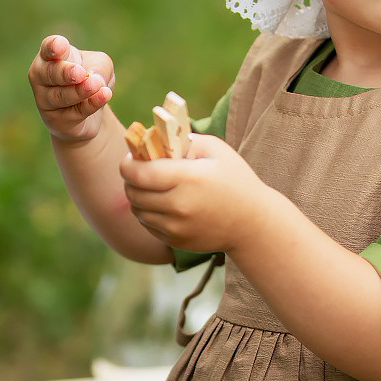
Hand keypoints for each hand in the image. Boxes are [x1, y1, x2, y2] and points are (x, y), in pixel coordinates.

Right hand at [29, 34, 113, 142]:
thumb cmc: (91, 78)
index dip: (53, 47)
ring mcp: (45, 100)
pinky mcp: (55, 120)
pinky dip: (91, 103)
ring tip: (96, 85)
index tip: (60, 45)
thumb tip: (94, 79)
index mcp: (49, 56)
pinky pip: (75, 111)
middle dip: (65, 73)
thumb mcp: (100, 65)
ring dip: (80, 91)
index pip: (48, 48)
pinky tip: (104, 95)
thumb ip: (98, 67)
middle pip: (50, 73)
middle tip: (80, 72)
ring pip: (61, 96)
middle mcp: (41, 76)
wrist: (90, 113)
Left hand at [120, 134, 269, 253]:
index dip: (128, 164)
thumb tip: (155, 139)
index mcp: (187, 178)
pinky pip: (148, 226)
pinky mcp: (176, 241)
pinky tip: (162, 204)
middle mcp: (178, 206)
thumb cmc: (236, 180)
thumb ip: (183, 140)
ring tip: (151, 187)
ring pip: (138, 211)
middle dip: (130, 179)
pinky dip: (148, 214)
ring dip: (138, 197)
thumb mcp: (215, 149)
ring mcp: (176, 227)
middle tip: (139, 171)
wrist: (252, 223)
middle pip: (134, 192)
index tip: (132, 158)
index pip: (139, 174)